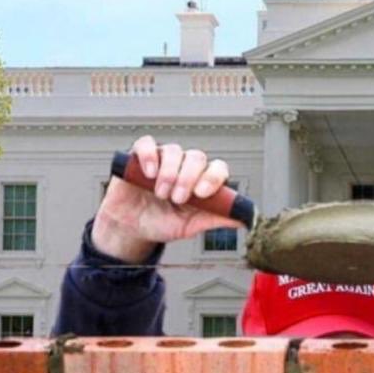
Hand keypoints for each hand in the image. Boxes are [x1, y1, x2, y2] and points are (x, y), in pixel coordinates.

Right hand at [92, 135, 242, 261]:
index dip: (213, 177)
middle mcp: (185, 167)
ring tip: (161, 194)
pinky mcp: (139, 157)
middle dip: (188, 178)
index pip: (217, 168)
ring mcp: (163, 160)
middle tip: (178, 198)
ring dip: (169, 173)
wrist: (131, 228)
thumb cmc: (162, 223)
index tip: (202, 193)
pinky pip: (147, 144)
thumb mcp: (190, 226)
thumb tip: (243, 220)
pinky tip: (149, 173)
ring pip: (174, 151)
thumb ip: (215, 219)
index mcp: (201, 181)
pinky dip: (149, 156)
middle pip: (197, 157)